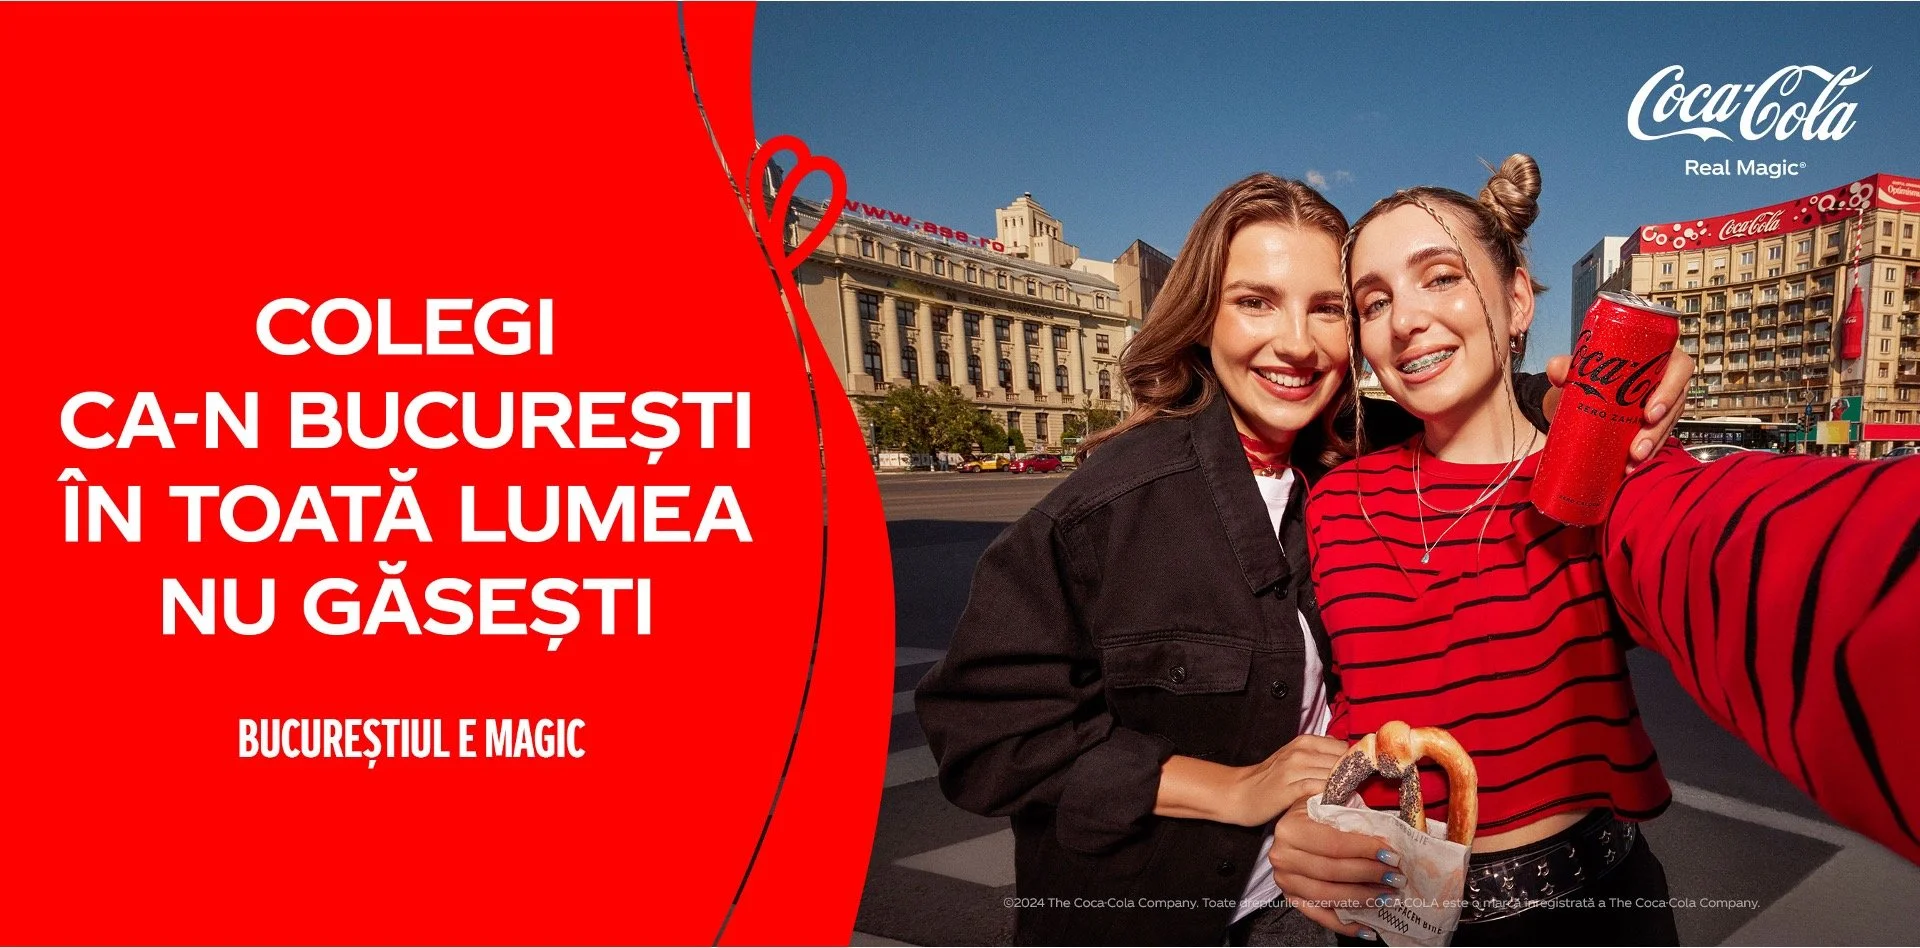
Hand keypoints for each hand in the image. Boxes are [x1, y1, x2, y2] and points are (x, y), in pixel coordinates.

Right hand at [1225, 734, 1346, 826]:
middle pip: (1340, 761)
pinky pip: (1319, 788)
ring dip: (1342, 787)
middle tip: (1351, 790)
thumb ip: (1318, 752)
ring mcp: (1294, 769)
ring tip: (1343, 797)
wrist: (1240, 793)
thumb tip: (1345, 753)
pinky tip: (1330, 802)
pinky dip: (1329, 795)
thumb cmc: (1270, 778)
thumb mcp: (1293, 756)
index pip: (1343, 747)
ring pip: (1332, 775)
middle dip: (1350, 776)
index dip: (1351, 762)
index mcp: (1304, 741)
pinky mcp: (1289, 789)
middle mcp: (1300, 752)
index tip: (1352, 776)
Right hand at [1270, 799, 1399, 940]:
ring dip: (1362, 899)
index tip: (1392, 854)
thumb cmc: (1314, 811)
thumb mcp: (1327, 797)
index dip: (1365, 850)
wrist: (1290, 825)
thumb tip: (1386, 830)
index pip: (1334, 844)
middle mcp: (1282, 856)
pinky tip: (1369, 929)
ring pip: (1327, 896)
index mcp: (1291, 828)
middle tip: (1396, 877)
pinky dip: (1345, 926)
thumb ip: (1349, 807)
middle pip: (1332, 871)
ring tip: (1389, 897)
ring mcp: (1285, 881)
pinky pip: (1320, 916)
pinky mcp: (1291, 898)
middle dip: (1369, 875)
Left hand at [1546, 344, 1693, 471]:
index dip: (1670, 390)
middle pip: (1676, 403)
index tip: (1649, 413)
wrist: (1579, 395)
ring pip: (1667, 425)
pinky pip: (1657, 439)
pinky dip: (1645, 453)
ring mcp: (1664, 403)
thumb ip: (1567, 365)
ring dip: (1652, 445)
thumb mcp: (1579, 367)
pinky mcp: (1655, 423)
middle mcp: (1665, 379)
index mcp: (1658, 356)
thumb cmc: (1591, 374)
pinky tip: (1631, 468)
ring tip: (1633, 461)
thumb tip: (1557, 370)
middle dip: (1658, 429)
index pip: (1679, 368)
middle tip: (1637, 447)